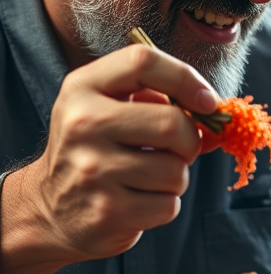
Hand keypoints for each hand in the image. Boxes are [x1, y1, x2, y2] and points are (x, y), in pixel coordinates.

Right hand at [2, 44, 219, 273]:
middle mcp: (82, 125)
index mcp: (83, 88)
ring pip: (175, 170)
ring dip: (176, 177)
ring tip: (149, 177)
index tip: (208, 102)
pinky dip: (165, 205)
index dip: (186, 78)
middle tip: (179, 149)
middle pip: (170, 123)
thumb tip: (218, 119)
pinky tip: (139, 201)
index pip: (142, 62)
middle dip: (189, 140)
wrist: (48, 208)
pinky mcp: (106, 212)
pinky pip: (168, 205)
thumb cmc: (96, 150)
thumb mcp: (112, 111)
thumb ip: (161, 103)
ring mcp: (92, 171)